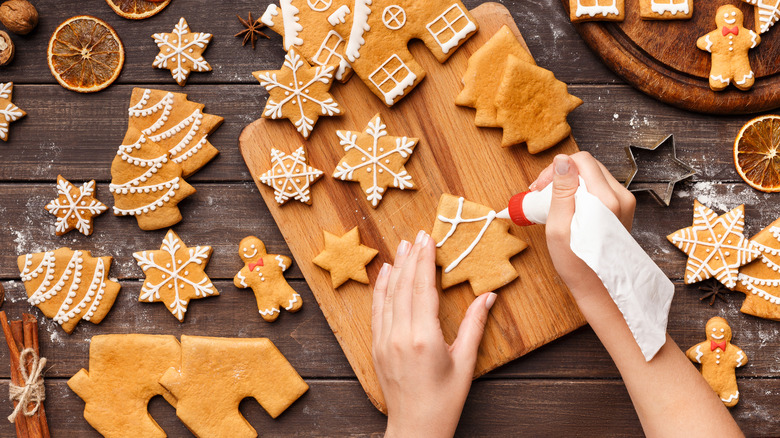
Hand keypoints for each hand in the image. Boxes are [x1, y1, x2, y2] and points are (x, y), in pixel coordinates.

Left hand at [372, 230, 496, 437]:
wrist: (415, 428)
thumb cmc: (445, 400)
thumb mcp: (465, 362)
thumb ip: (475, 325)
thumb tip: (489, 295)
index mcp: (424, 337)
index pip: (424, 288)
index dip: (426, 261)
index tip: (428, 239)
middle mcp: (400, 335)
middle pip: (405, 286)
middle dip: (411, 258)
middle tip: (417, 235)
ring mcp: (384, 340)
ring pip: (389, 295)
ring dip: (396, 269)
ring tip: (402, 246)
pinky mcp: (376, 347)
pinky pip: (377, 311)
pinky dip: (380, 289)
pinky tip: (385, 274)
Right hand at [532, 152, 635, 304]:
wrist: (601, 289)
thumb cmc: (576, 264)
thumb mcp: (559, 227)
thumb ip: (562, 191)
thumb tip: (562, 160)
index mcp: (607, 200)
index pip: (582, 160)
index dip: (557, 168)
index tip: (541, 186)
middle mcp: (621, 197)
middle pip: (588, 166)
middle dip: (562, 174)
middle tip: (541, 192)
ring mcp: (625, 203)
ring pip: (593, 176)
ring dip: (570, 183)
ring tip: (551, 201)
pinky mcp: (623, 209)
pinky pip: (600, 188)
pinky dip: (581, 192)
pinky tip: (567, 207)